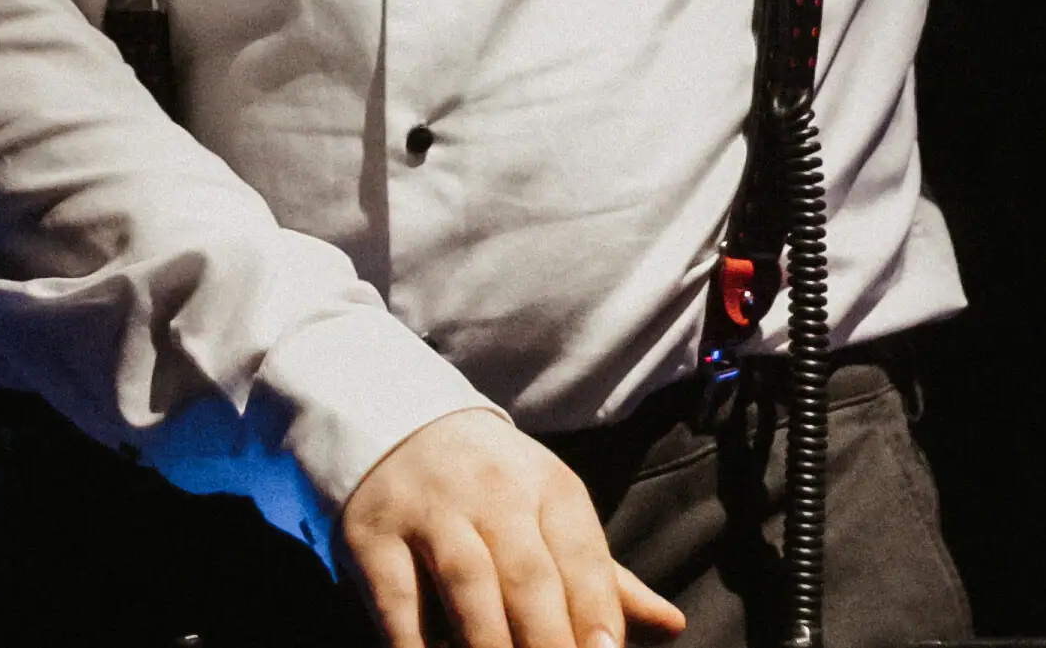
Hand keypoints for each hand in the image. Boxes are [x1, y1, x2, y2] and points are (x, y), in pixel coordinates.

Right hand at [341, 409, 683, 647]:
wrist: (396, 420)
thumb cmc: (493, 487)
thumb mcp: (550, 512)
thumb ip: (603, 578)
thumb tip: (672, 626)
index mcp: (549, 487)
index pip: (582, 558)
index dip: (596, 617)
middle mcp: (491, 492)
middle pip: (529, 577)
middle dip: (549, 643)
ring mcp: (428, 510)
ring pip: (468, 584)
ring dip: (490, 645)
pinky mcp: (372, 533)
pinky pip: (398, 599)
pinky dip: (415, 645)